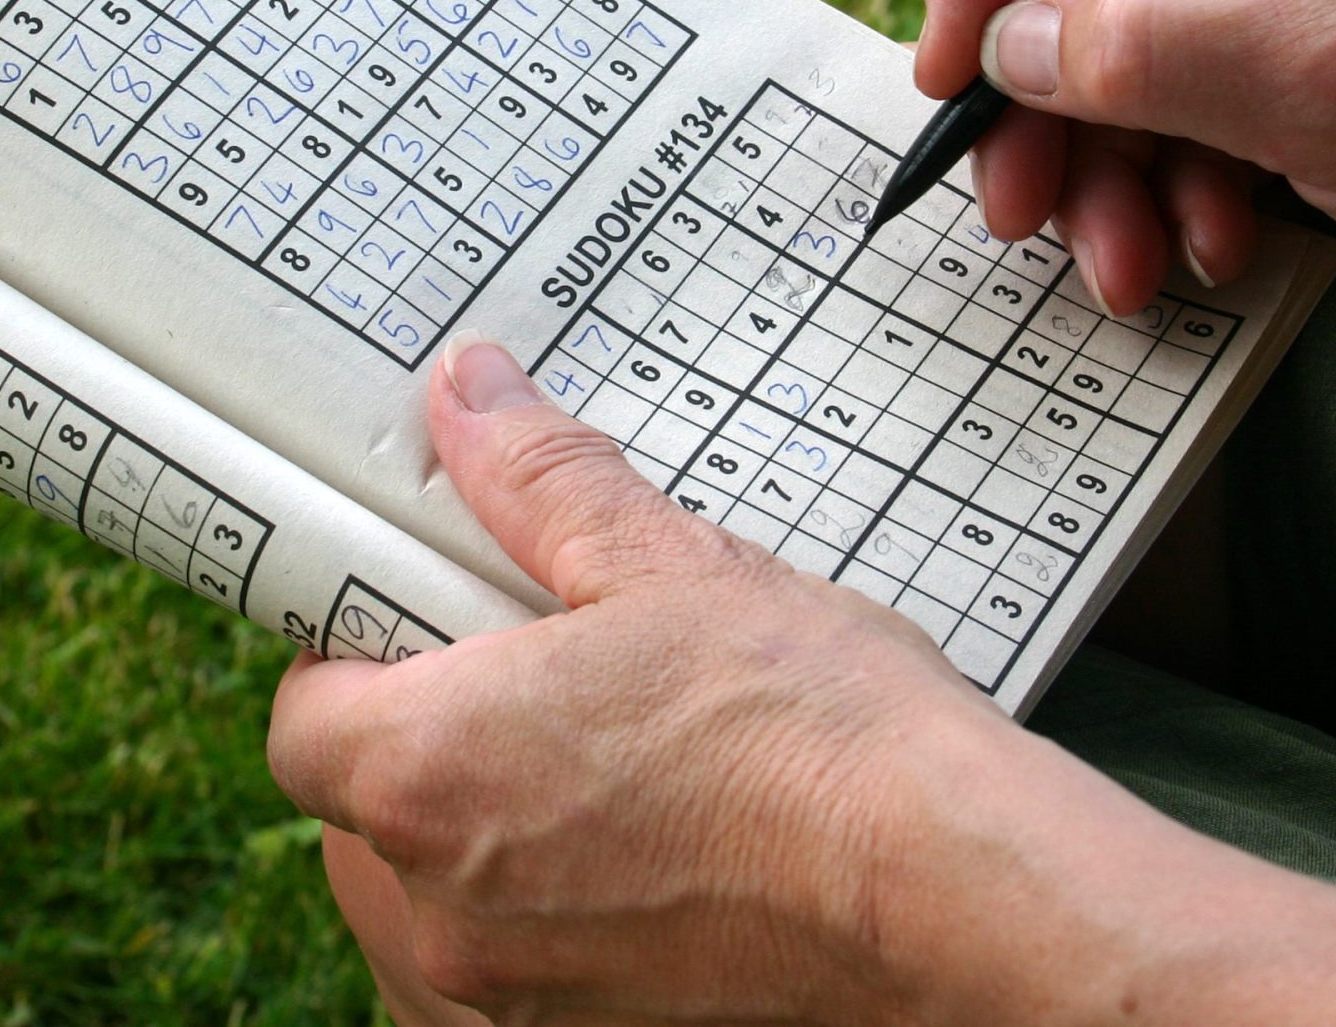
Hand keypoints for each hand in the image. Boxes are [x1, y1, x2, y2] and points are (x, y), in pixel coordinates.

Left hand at [266, 343, 1335, 1025]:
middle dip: (467, 753)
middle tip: (605, 691)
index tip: (456, 615)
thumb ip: (558, 473)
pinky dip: (625, 951)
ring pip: (473, 927)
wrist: (1022, 942)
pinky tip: (748, 885)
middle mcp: (440, 932)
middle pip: (386, 821)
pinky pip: (574, 1013)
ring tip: (698, 782)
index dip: (386, 643)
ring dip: (548, 857)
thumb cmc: (861, 746)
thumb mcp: (702, 565)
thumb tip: (465, 373)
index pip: (313, 702)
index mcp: (426, 780)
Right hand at [914, 0, 1335, 350]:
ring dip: (1101, 168)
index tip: (954, 72)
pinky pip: (1177, 109)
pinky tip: (1202, 250)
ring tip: (1124, 264)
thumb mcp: (1330, 90)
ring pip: (1114, 56)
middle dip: (1041, 99)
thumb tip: (1007, 45)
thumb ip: (1153, 55)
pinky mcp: (1293, 55)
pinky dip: (1167, 185)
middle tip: (1019, 207)